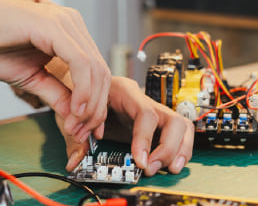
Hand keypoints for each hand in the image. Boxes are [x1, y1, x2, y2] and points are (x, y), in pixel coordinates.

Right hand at [0, 0, 110, 142]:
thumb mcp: (30, 77)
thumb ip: (55, 93)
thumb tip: (74, 115)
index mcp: (69, 33)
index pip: (97, 72)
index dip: (97, 105)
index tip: (87, 130)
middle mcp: (72, 24)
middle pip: (102, 72)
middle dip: (96, 109)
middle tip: (84, 133)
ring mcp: (65, 22)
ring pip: (95, 69)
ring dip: (90, 104)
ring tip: (76, 125)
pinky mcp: (53, 26)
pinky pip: (80, 62)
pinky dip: (82, 89)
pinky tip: (74, 108)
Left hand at [61, 77, 193, 175]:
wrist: (85, 90)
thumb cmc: (83, 96)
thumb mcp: (77, 112)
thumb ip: (76, 136)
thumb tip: (75, 159)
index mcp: (125, 91)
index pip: (145, 112)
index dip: (145, 138)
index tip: (140, 160)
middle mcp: (144, 100)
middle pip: (172, 120)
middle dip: (166, 148)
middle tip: (150, 168)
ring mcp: (154, 111)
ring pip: (181, 126)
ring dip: (178, 151)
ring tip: (168, 169)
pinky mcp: (158, 124)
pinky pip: (180, 135)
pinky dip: (181, 151)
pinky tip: (172, 165)